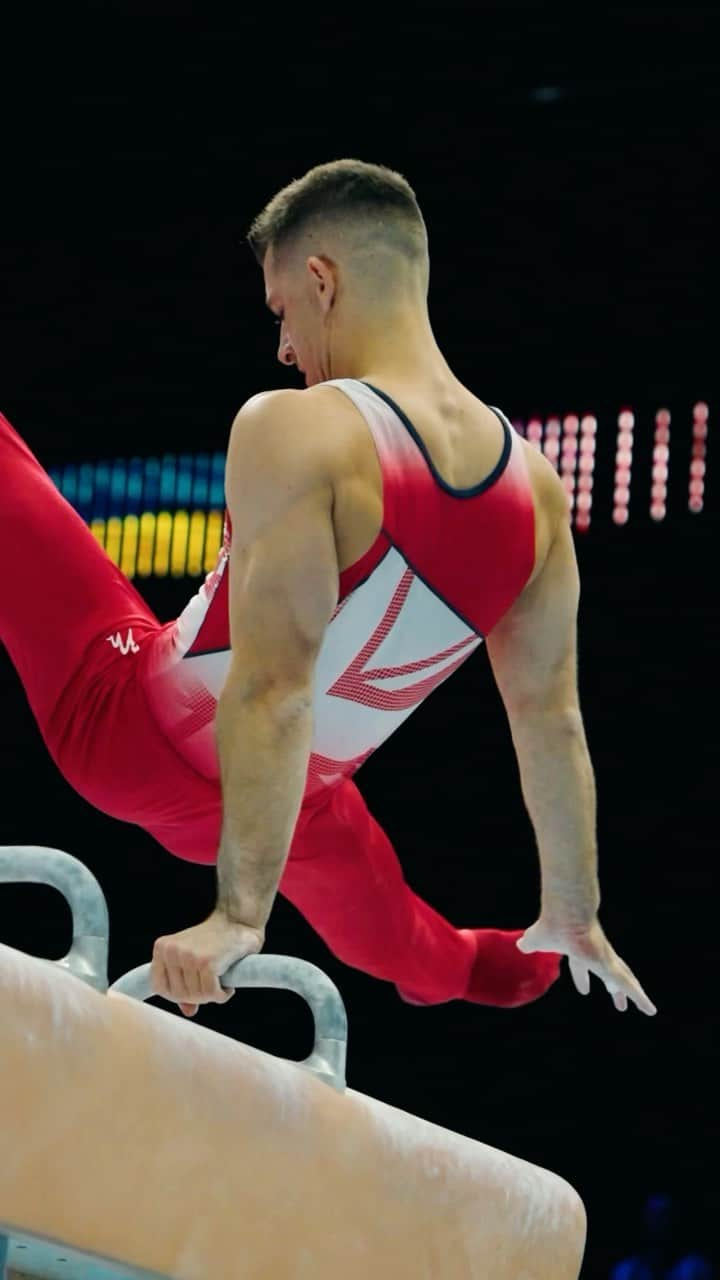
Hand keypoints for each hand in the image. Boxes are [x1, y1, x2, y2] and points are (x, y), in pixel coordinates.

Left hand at [151, 911, 264, 1016]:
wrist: (238, 921)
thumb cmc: (215, 941)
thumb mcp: (193, 960)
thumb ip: (186, 985)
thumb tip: (188, 1012)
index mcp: (162, 948)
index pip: (158, 987)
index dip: (175, 995)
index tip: (192, 990)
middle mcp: (171, 951)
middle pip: (178, 995)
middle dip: (198, 997)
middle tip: (212, 986)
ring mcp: (188, 956)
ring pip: (196, 996)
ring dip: (212, 996)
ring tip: (221, 982)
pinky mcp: (206, 962)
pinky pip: (212, 993)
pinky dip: (222, 995)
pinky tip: (228, 986)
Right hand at [517, 916, 656, 1015]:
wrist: (566, 914)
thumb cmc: (552, 924)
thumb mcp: (536, 939)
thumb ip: (530, 943)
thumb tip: (520, 945)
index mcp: (578, 950)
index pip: (582, 967)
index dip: (582, 978)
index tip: (584, 990)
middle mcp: (596, 954)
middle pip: (608, 975)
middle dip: (612, 988)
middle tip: (617, 1002)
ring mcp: (606, 959)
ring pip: (624, 979)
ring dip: (631, 994)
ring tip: (644, 1007)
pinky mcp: (612, 966)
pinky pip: (631, 986)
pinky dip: (641, 998)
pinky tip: (651, 1010)